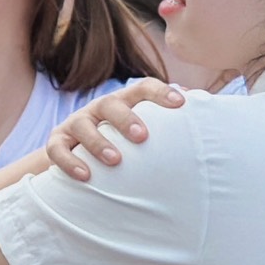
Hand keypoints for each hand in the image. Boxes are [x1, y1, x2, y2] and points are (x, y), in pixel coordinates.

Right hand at [44, 80, 184, 180]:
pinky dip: (69, 161)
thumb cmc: (121, 143)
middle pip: (110, 104)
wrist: (75, 154)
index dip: (161, 93)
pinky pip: (58, 149)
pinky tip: (85, 176)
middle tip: (142, 137)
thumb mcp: (142, 131)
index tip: (182, 103)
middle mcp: (98, 110)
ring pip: (83, 126)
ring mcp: (75, 124)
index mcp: (124, 103)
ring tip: (115, 160)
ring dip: (99, 142)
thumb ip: (169, 124)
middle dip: (126, 118)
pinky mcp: (56, 142)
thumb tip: (207, 108)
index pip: (142, 89)